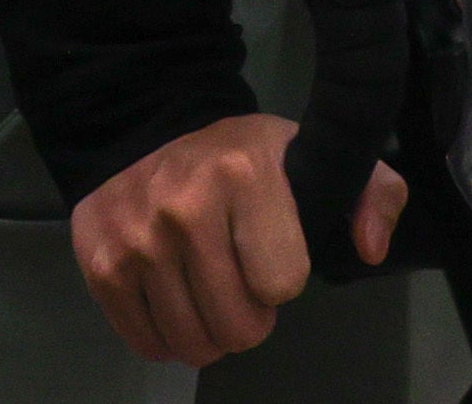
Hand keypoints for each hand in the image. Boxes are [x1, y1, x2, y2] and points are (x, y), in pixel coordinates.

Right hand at [68, 114, 407, 367]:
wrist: (145, 129)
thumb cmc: (241, 157)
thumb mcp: (314, 156)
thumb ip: (372, 193)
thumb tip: (370, 247)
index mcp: (243, 175)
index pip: (282, 283)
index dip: (283, 274)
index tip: (271, 246)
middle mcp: (183, 206)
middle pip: (238, 327)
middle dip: (248, 314)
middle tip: (238, 276)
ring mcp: (136, 237)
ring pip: (193, 343)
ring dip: (207, 328)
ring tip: (206, 285)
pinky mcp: (99, 261)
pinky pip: (146, 342)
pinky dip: (165, 334)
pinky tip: (172, 293)